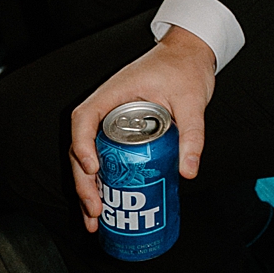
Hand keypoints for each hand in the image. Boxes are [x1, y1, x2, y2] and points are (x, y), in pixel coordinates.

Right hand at [69, 28, 216, 229]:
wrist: (190, 53)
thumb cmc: (185, 67)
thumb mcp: (192, 100)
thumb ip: (191, 134)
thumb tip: (188, 171)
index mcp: (114, 92)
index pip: (84, 118)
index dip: (82, 144)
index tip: (93, 168)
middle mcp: (106, 106)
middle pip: (81, 146)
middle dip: (84, 181)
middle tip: (95, 209)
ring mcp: (111, 119)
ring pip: (89, 155)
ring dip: (89, 188)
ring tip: (94, 219)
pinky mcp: (121, 130)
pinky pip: (105, 156)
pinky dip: (103, 181)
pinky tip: (107, 204)